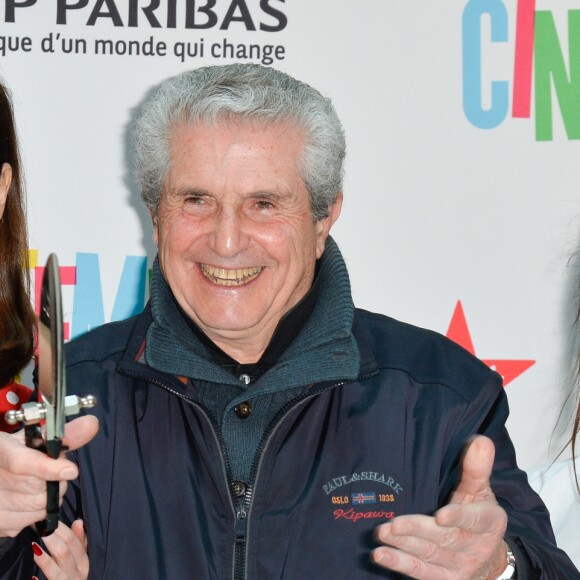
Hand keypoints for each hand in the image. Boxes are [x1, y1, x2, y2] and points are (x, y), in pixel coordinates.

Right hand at [0, 415, 98, 536]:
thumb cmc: (16, 453)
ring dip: (49, 498)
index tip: (71, 470)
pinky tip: (31, 498)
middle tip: (57, 472)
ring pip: (37, 507)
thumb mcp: (36, 438)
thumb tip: (91, 424)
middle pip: (36, 488)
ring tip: (41, 485)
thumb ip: (66, 434)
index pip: (22, 463)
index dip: (48, 468)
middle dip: (55, 481)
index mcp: (1, 450)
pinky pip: (30, 520)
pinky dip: (38, 511)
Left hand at [32, 520, 88, 579]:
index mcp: (85, 561)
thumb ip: (81, 541)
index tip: (49, 518)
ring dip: (44, 559)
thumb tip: (78, 522)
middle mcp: (78, 573)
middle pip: (64, 553)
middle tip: (38, 527)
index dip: (61, 528)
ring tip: (34, 546)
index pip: (74, 541)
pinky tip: (33, 577)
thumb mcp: (82, 559)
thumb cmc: (78, 576)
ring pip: (55, 570)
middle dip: (51, 539)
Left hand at [371, 435, 508, 579]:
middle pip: (443, 539)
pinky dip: (400, 564)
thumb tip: (480, 441)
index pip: (473, 520)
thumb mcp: (480, 491)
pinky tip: (381, 555)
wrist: (487, 559)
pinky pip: (420, 571)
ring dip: (404, 546)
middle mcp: (473, 547)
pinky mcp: (440, 577)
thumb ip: (476, 468)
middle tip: (393, 524)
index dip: (458, 517)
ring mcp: (456, 565)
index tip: (440, 515)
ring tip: (382, 534)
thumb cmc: (478, 515)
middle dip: (417, 530)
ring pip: (428, 555)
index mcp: (487, 523)